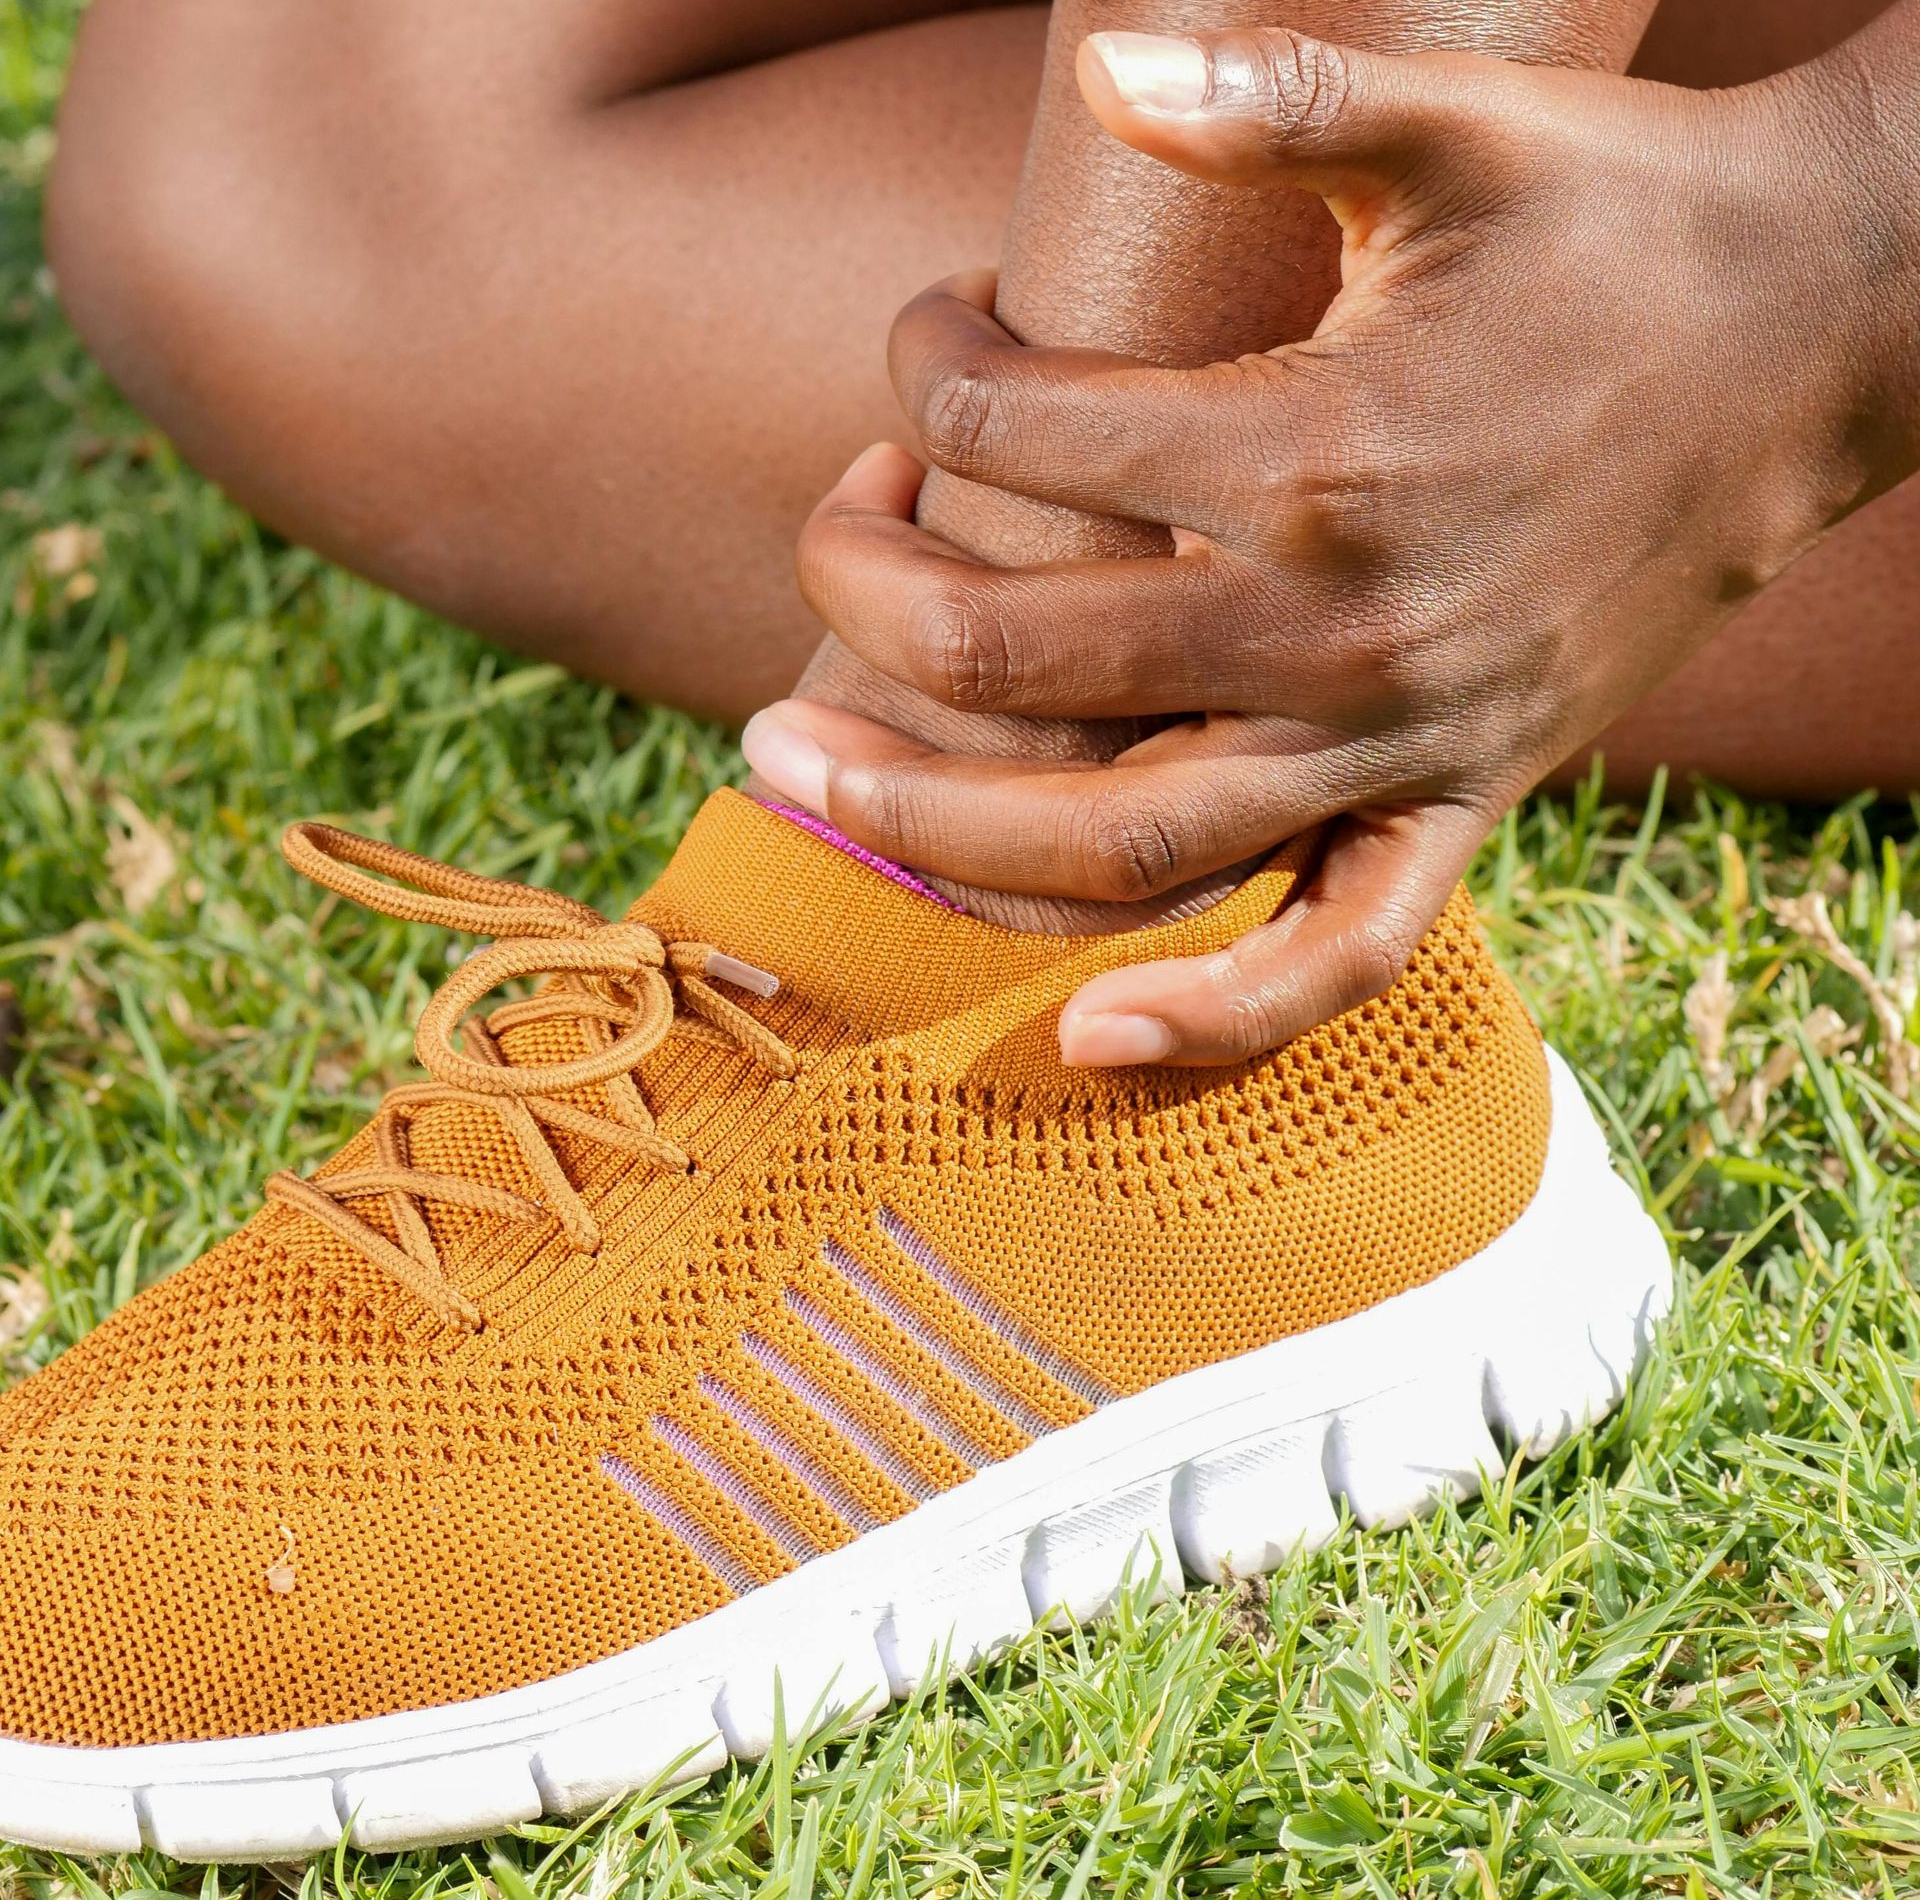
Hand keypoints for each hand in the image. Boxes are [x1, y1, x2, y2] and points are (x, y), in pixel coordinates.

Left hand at [745, 24, 1918, 1065]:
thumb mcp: (1463, 121)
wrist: (1831, 337)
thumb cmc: (1631, 220)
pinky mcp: (1463, 801)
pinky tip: (1085, 1040)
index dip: (926, 372)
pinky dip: (1211, 1023)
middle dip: (862, 604)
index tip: (932, 337)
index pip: (1018, 435)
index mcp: (1313, 451)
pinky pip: (1334, 962)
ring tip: (803, 776)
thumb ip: (1277, 87)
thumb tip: (1098, 60)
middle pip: (1013, 664)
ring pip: (1121, 849)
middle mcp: (1338, 627)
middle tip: (816, 557)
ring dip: (932, 831)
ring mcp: (1398, 740)